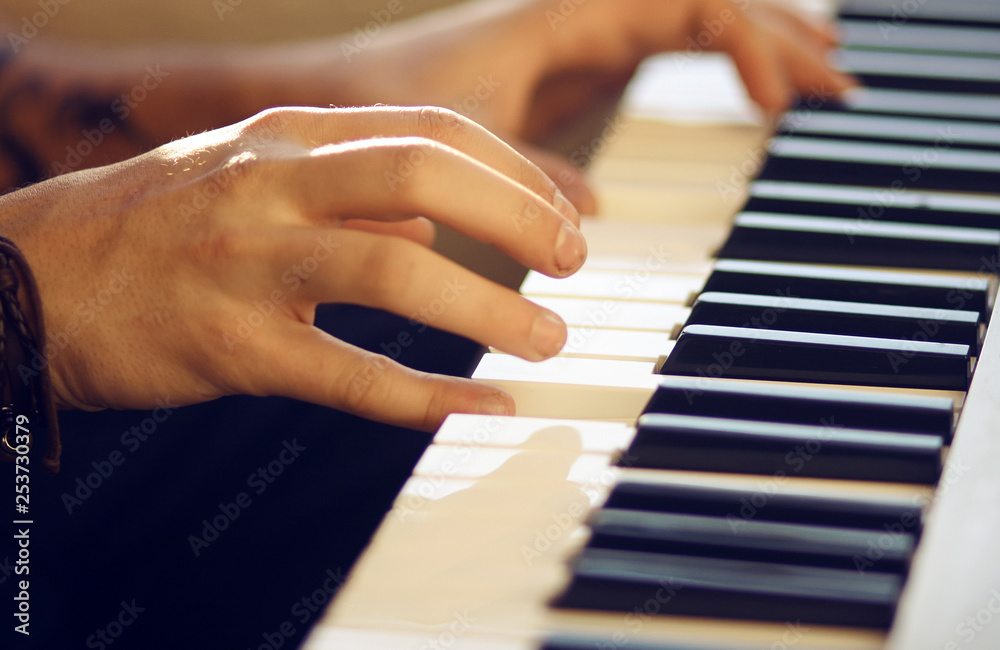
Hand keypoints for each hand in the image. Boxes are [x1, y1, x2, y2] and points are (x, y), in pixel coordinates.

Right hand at [0, 106, 585, 430]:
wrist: (30, 276)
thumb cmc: (151, 227)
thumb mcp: (249, 177)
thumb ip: (344, 194)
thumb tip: (428, 224)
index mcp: (287, 137)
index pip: (429, 133)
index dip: (511, 174)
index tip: (560, 217)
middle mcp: (272, 184)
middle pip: (423, 177)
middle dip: (518, 217)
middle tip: (573, 264)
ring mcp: (249, 264)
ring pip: (392, 273)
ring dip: (488, 309)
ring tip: (545, 339)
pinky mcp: (231, 347)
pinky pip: (348, 373)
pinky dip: (428, 396)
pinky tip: (480, 408)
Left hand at [325, 0, 854, 211]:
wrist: (333, 98)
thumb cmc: (381, 106)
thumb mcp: (460, 148)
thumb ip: (527, 181)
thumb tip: (596, 217)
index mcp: (568, 13)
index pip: (692, 7)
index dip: (747, 45)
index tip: (771, 106)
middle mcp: (586, 14)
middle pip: (712, 7)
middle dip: (780, 39)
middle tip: (837, 89)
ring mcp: (587, 38)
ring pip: (698, 25)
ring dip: (761, 48)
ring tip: (820, 82)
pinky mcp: (581, 70)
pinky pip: (671, 55)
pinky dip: (719, 71)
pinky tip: (750, 97)